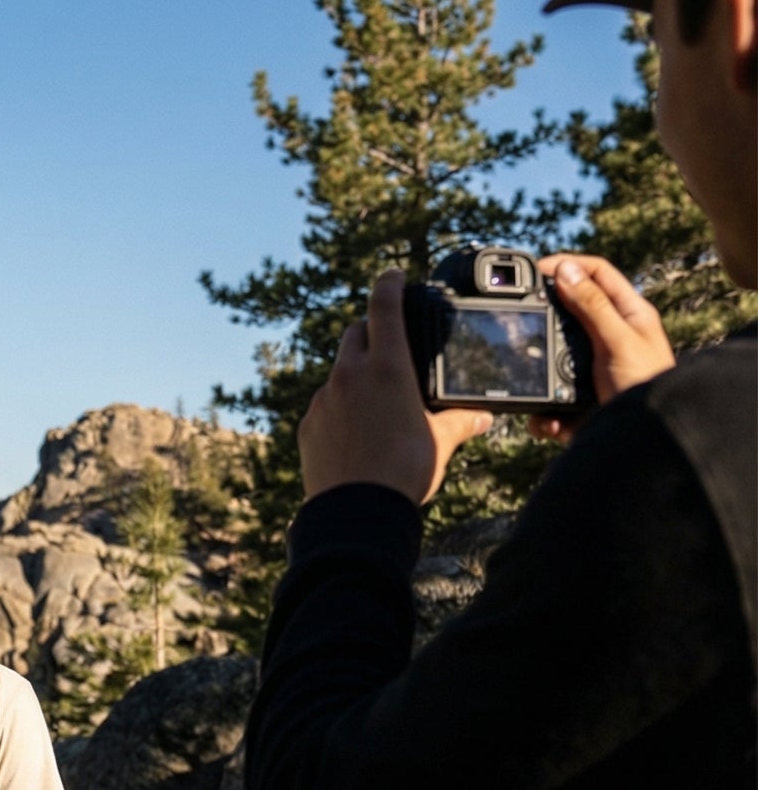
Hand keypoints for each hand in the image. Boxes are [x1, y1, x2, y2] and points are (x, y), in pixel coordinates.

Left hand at [299, 269, 492, 503]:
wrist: (355, 514)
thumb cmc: (404, 473)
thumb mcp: (441, 443)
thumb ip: (460, 422)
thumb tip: (483, 418)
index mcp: (386, 366)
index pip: (384, 305)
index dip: (389, 283)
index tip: (393, 275)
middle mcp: (349, 375)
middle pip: (355, 332)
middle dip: (371, 330)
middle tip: (387, 343)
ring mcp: (323, 400)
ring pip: (337, 372)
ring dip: (354, 375)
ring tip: (374, 400)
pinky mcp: (307, 427)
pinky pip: (323, 406)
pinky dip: (338, 408)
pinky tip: (353, 432)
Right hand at [529, 254, 674, 441]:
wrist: (643, 440)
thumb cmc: (645, 385)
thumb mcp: (617, 339)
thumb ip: (591, 305)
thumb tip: (564, 270)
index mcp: (627, 313)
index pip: (596, 273)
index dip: (568, 265)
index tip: (537, 269)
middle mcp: (608, 336)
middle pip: (568, 311)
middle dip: (544, 316)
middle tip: (519, 315)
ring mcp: (590, 369)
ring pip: (550, 358)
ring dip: (538, 372)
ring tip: (532, 379)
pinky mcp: (576, 401)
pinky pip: (548, 399)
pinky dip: (543, 415)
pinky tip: (549, 421)